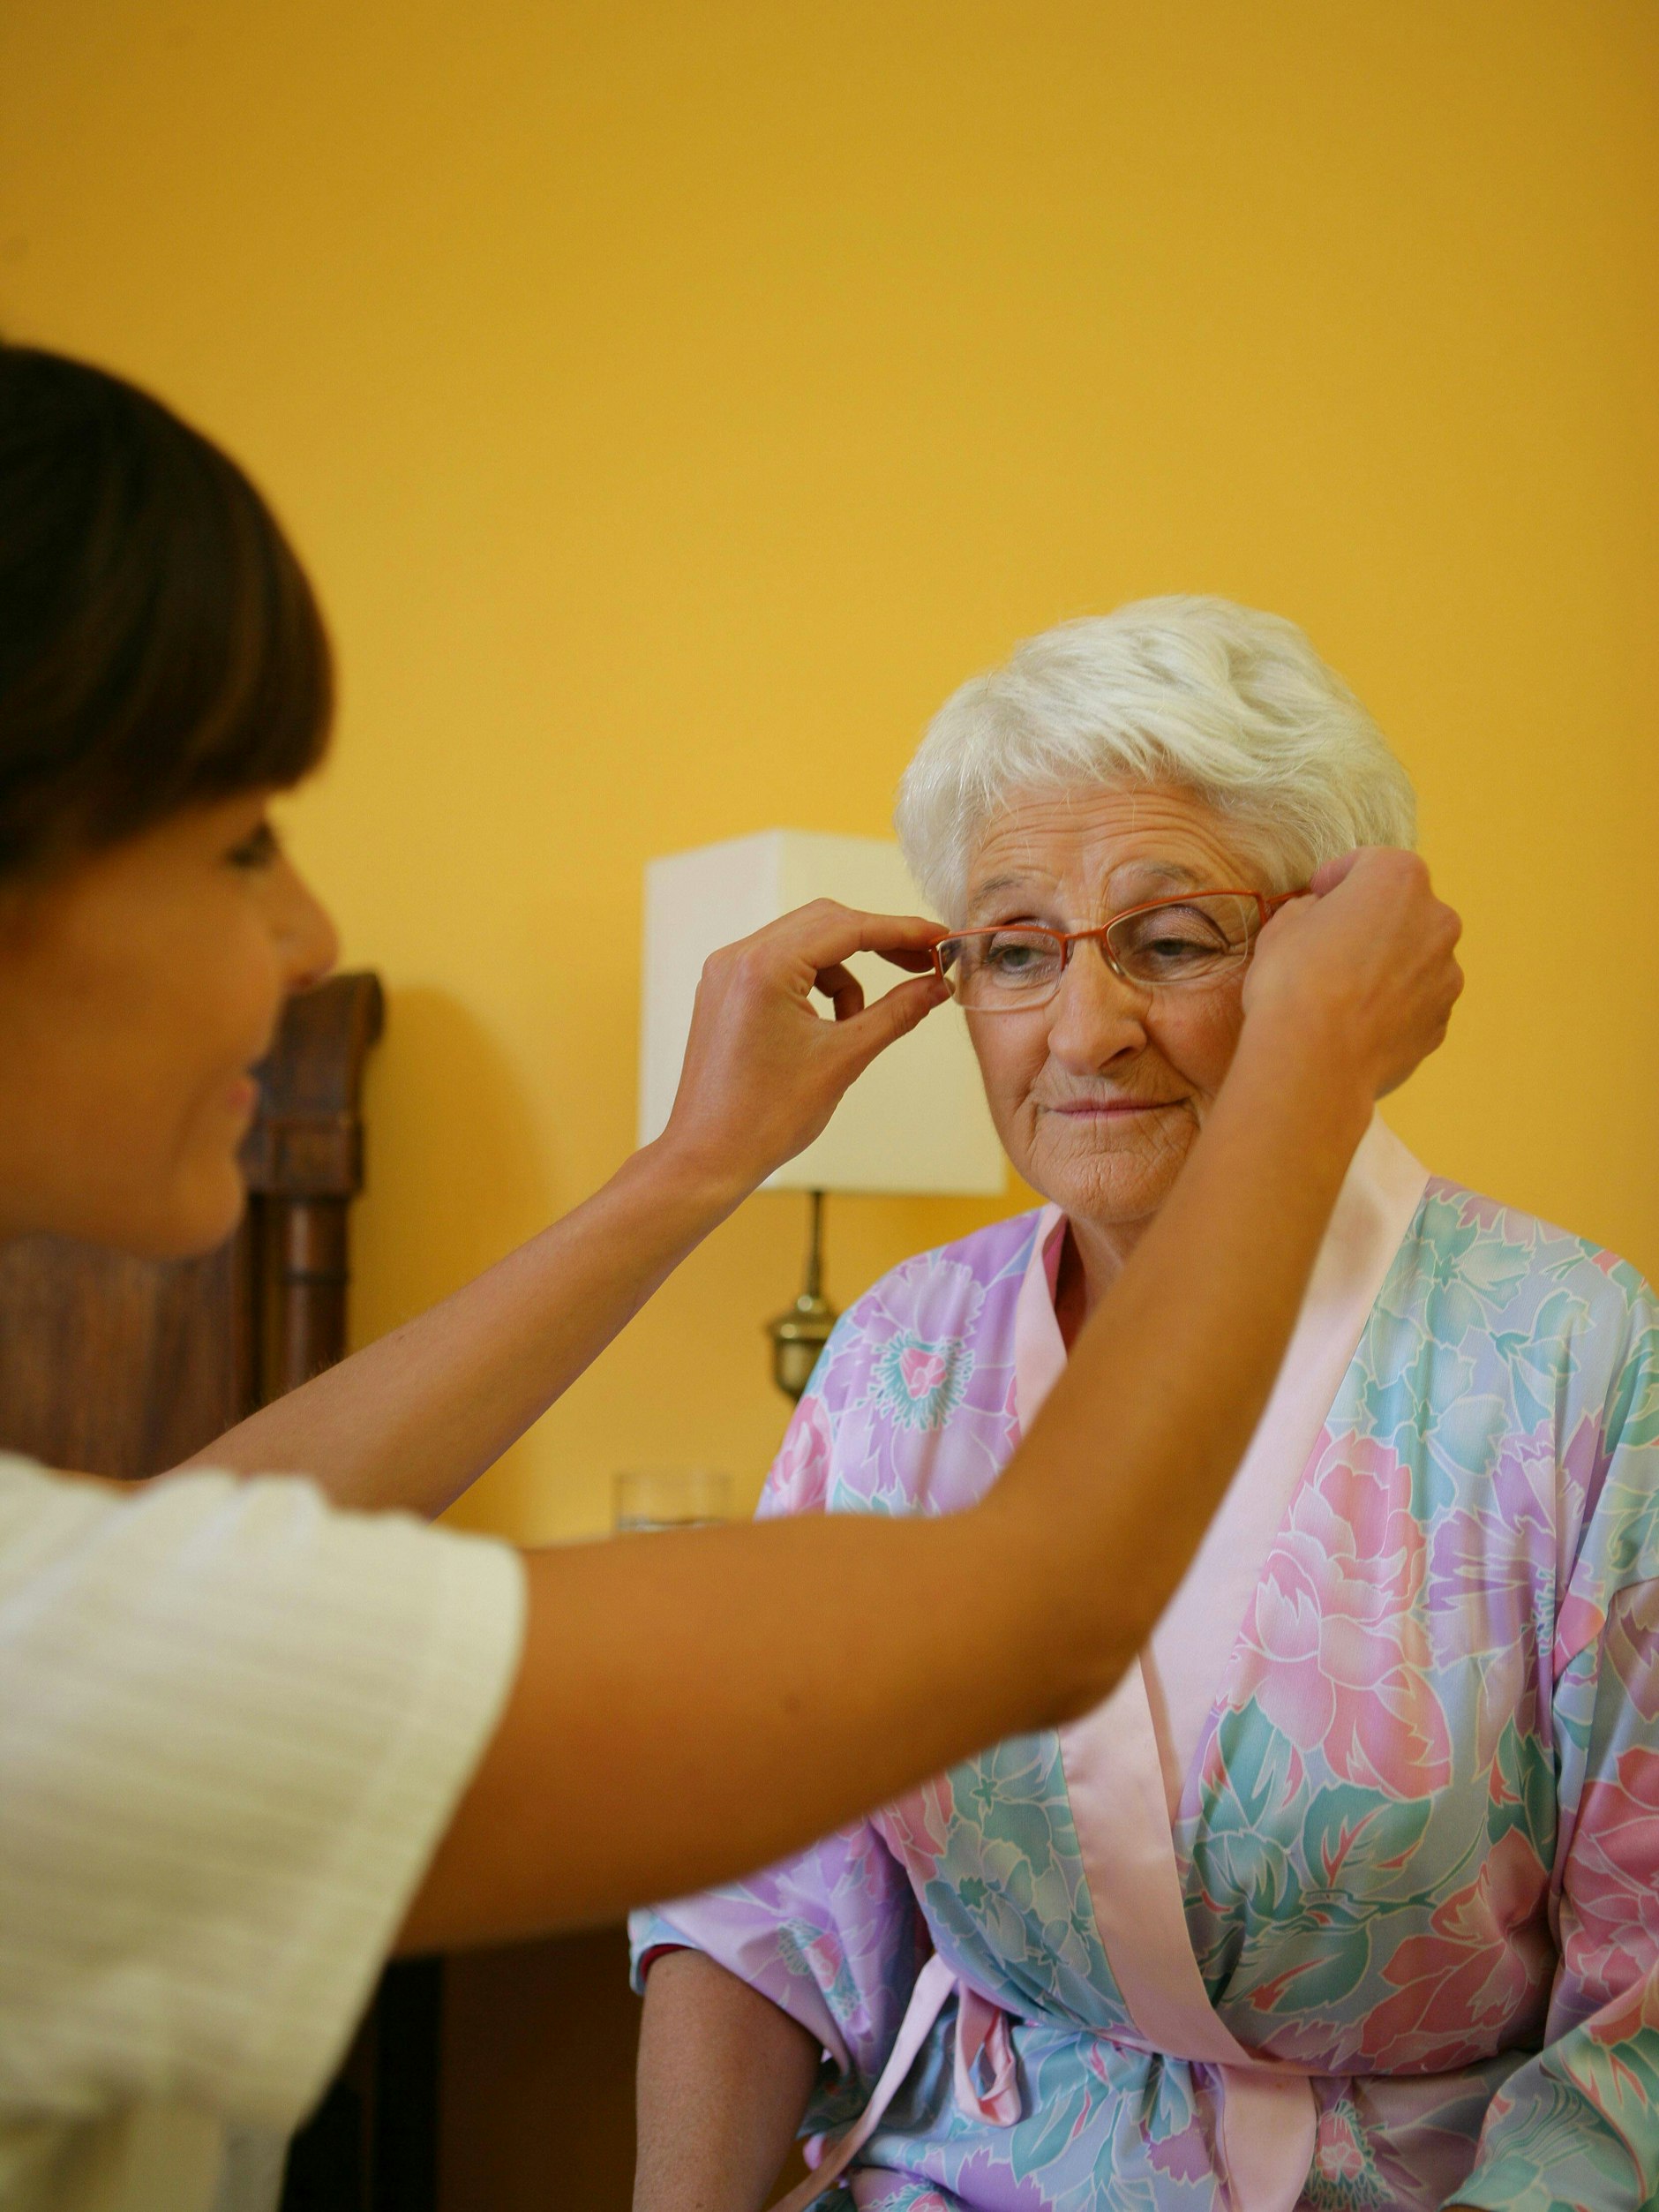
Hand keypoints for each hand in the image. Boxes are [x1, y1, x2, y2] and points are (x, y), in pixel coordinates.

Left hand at [657, 899, 948, 1195]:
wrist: (708, 1157)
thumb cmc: (766, 1117)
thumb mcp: (844, 1058)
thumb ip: (896, 1012)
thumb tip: (937, 986)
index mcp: (764, 968)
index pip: (847, 927)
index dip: (901, 931)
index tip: (940, 938)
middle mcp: (738, 958)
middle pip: (825, 922)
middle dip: (877, 942)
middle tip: (923, 966)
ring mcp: (726, 972)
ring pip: (804, 943)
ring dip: (845, 972)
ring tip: (859, 1023)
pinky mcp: (724, 991)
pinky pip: (782, 965)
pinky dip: (816, 985)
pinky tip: (829, 1026)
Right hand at [1242, 848, 1462, 1097]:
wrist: (1315, 1061)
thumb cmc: (1293, 982)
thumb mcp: (1282, 927)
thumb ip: (1309, 910)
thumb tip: (1319, 916)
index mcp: (1398, 879)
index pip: (1369, 863)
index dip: (1338, 878)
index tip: (1318, 894)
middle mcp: (1437, 919)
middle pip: (1402, 910)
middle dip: (1372, 921)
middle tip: (1332, 945)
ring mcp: (1447, 973)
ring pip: (1415, 959)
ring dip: (1387, 965)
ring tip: (1346, 992)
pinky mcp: (1441, 1020)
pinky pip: (1416, 1002)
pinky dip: (1394, 1006)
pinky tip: (1357, 1022)